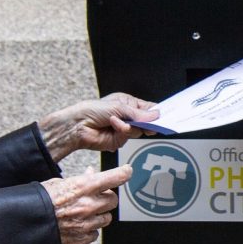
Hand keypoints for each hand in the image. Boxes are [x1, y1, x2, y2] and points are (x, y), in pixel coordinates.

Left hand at [38, 93, 158, 161]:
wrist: (77, 126)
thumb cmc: (92, 110)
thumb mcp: (118, 107)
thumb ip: (138, 114)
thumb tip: (156, 115)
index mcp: (128, 103)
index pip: (148, 108)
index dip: (156, 112)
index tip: (165, 115)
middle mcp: (127, 116)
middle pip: (146, 121)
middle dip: (146, 121)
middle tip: (150, 123)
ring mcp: (124, 129)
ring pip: (139, 130)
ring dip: (129, 125)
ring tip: (117, 121)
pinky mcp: (120, 140)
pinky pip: (129, 136)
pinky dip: (123, 130)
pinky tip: (114, 126)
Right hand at [42, 165, 130, 243]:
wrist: (27, 224)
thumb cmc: (39, 202)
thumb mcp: (58, 183)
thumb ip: (79, 180)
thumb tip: (91, 174)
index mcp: (83, 187)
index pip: (115, 178)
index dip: (123, 173)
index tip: (127, 172)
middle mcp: (89, 205)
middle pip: (113, 200)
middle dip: (106, 197)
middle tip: (96, 196)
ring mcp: (87, 223)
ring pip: (107, 218)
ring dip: (99, 214)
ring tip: (85, 212)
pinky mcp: (82, 238)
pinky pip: (95, 233)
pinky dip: (90, 229)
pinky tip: (78, 225)